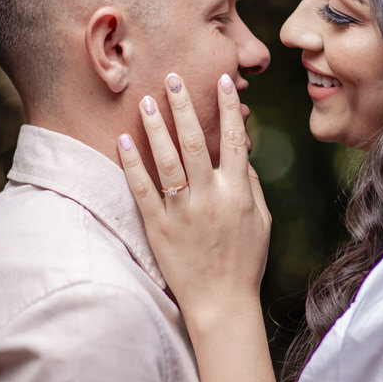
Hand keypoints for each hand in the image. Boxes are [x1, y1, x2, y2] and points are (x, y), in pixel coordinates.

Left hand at [117, 73, 270, 330]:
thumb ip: (252, 186)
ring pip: (168, 160)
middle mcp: (211, 197)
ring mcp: (183, 212)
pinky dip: (132, 165)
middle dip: (185, 106)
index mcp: (238, 193)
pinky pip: (143, 190)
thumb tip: (243, 155)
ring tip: (147, 100)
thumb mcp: (260, 222)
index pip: (236, 139)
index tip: (223, 80)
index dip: (229, 108)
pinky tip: (122, 141)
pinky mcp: (158, 228)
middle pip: (197, 142)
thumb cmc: (245, 263)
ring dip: (157, 127)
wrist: (221, 304)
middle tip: (172, 77)